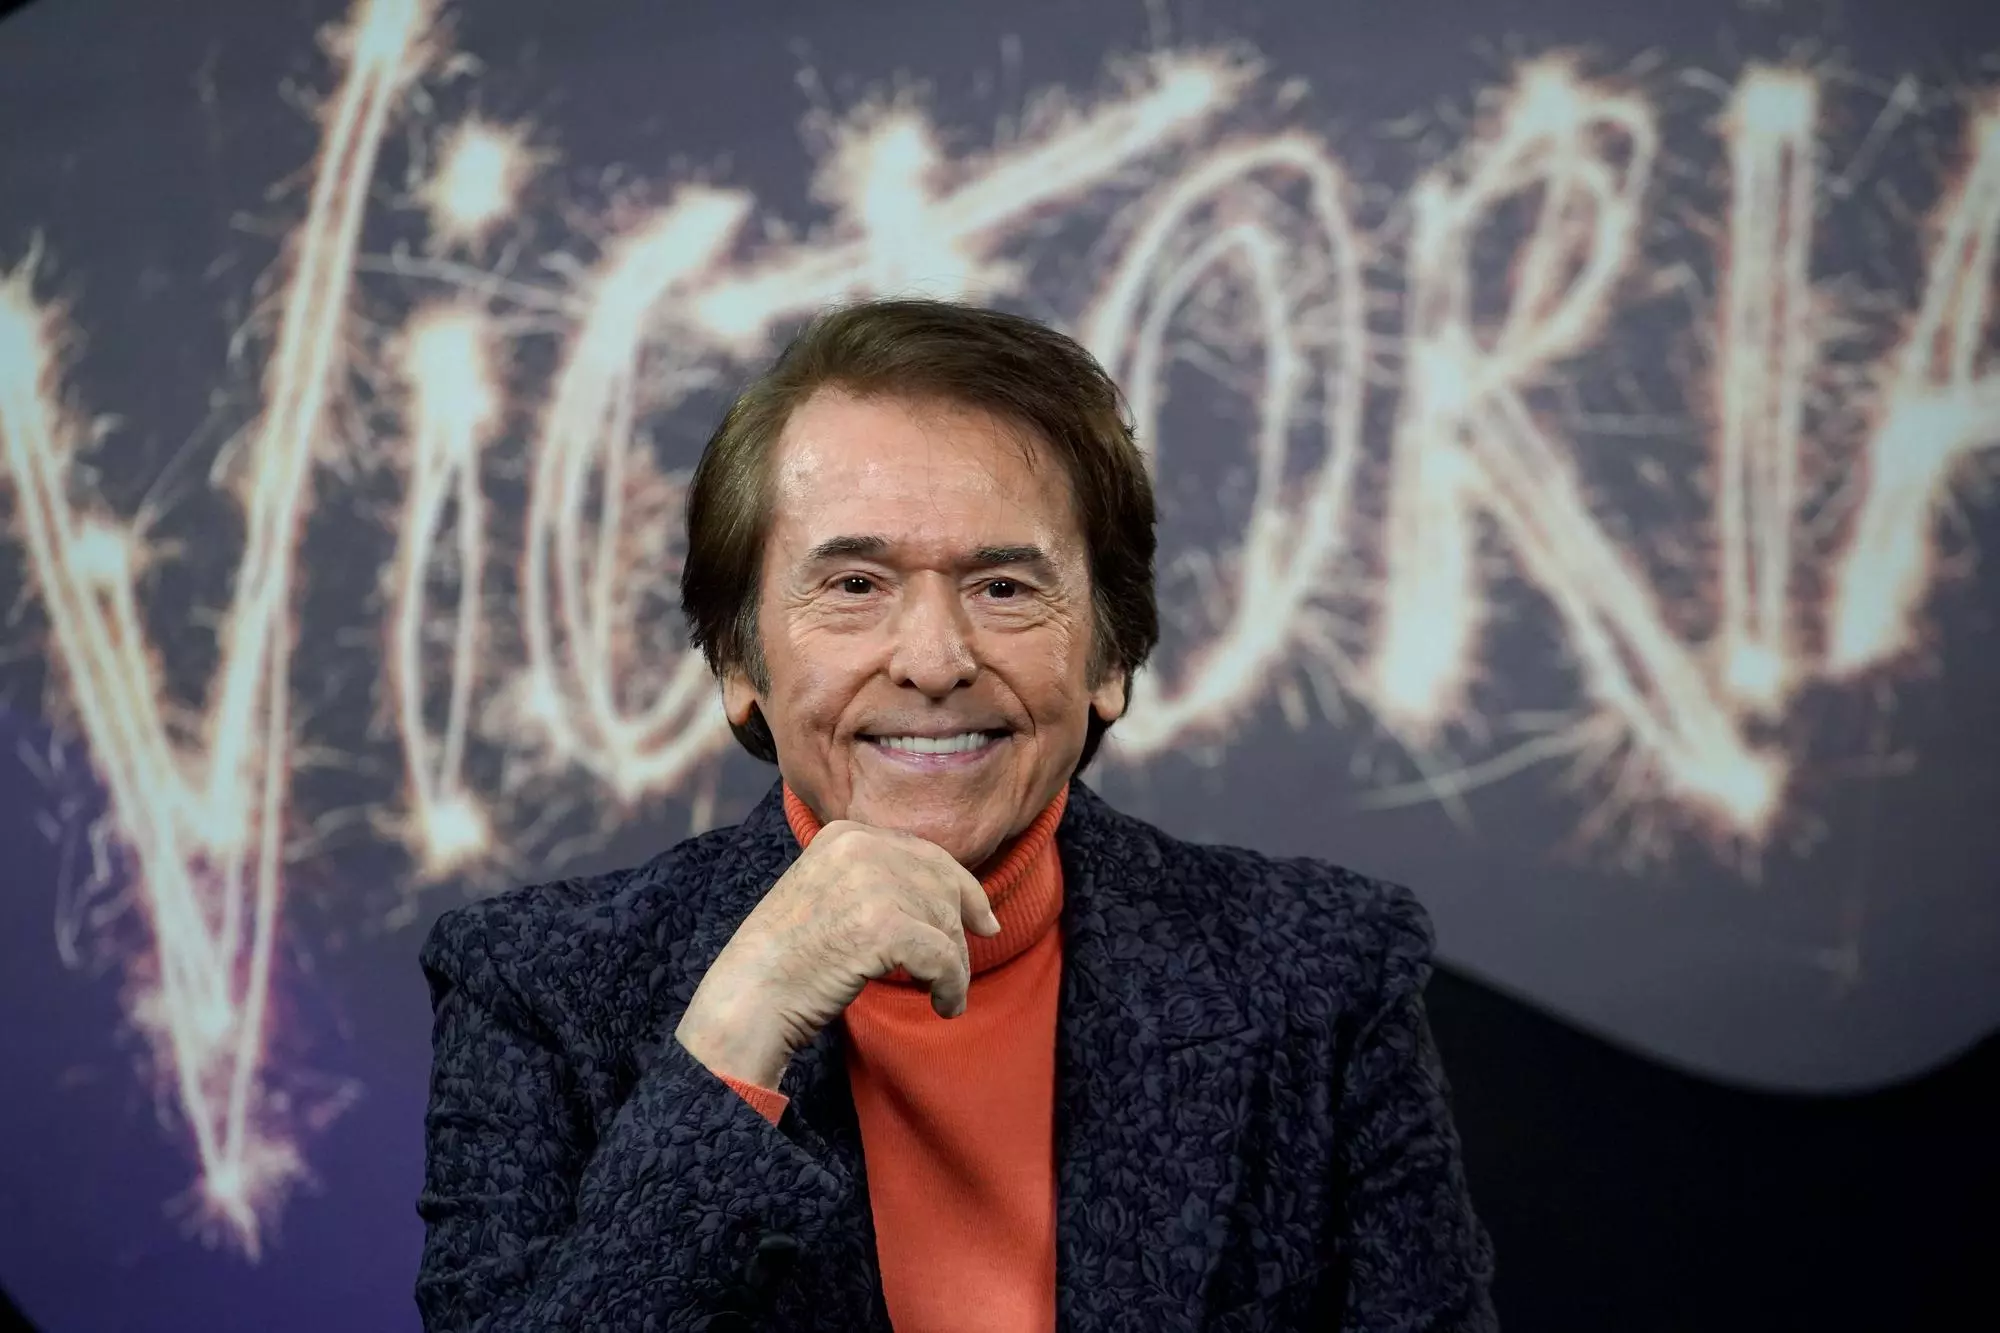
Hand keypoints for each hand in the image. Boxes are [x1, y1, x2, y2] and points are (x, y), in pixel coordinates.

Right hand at [674, 820, 1001, 1089]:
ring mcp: (870, 883)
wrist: (749, 998)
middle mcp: (860, 846)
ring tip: (944, 995)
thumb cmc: (789, 960)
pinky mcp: (882, 926)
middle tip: (959, 972)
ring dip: (954, 967)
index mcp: (846, 833)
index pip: (926, 854)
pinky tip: (943, 1005)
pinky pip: (943, 957)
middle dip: (960, 932)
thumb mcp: (830, 894)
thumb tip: (964, 899)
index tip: (984, 923)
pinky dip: (950, 986)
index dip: (963, 890)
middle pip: (943, 885)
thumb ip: (881, 881)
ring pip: (947, 923)